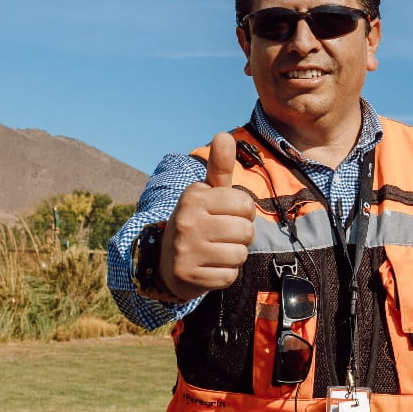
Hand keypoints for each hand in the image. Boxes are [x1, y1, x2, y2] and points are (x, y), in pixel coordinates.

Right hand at [159, 132, 255, 299]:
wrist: (166, 261)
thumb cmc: (198, 221)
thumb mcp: (207, 193)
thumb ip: (219, 166)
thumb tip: (224, 135)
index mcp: (194, 197)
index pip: (244, 203)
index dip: (243, 211)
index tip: (227, 214)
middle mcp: (187, 221)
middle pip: (246, 231)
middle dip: (241, 236)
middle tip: (222, 235)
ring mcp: (186, 251)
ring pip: (239, 255)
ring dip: (234, 256)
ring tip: (216, 250)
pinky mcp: (188, 277)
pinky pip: (229, 277)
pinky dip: (225, 274)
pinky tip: (210, 267)